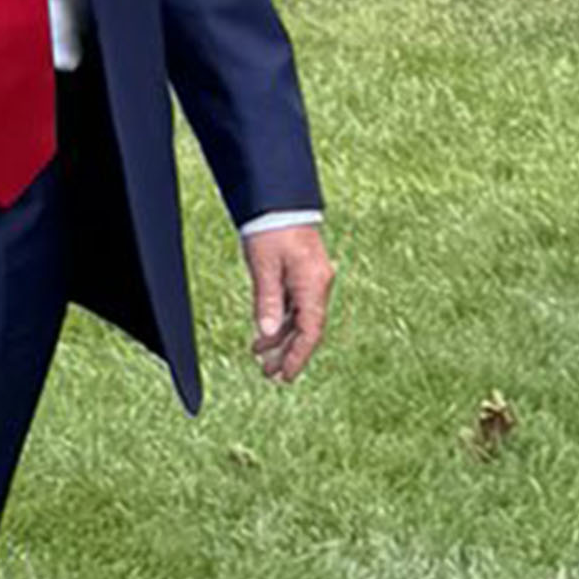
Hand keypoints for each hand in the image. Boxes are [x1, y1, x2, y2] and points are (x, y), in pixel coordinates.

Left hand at [244, 220, 332, 383]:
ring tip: (259, 355)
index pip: (310, 332)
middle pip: (307, 329)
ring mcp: (312, 280)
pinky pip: (295, 306)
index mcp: (313, 285)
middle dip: (288, 353)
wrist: (279, 201)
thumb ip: (266, 301)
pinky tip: (265, 332)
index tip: (285, 377)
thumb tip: (267, 333)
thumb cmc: (271, 230)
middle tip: (269, 374)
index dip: (298, 357)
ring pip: (299, 319)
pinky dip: (280, 321)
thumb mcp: (264, 267)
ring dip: (281, 338)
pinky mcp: (303, 275)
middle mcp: (318, 285)